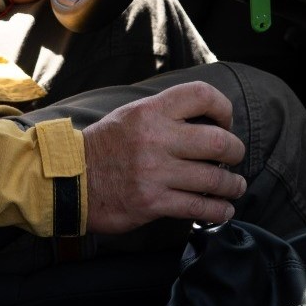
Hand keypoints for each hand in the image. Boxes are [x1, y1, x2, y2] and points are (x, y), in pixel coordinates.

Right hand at [81, 81, 246, 233]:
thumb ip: (165, 113)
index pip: (202, 95)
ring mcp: (155, 172)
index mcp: (151, 111)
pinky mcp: (153, 202)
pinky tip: (223, 209)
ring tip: (235, 186)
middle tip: (234, 157)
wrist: (69, 179)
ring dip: (233, 184)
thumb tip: (206, 119)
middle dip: (235, 151)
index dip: (223, 107)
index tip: (225, 121)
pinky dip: (219, 210)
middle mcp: (156, 138)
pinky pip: (198, 207)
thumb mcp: (131, 115)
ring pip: (214, 178)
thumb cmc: (105, 146)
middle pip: (218, 141)